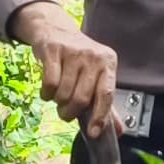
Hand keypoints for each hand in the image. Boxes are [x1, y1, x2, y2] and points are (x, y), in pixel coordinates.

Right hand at [8, 0, 119, 134]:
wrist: (56, 30)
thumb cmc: (79, 60)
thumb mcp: (96, 76)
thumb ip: (106, 104)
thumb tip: (117, 130)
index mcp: (108, 64)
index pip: (106, 95)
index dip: (100, 117)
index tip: (93, 133)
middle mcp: (93, 56)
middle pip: (82, 98)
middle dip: (70, 112)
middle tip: (66, 113)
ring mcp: (73, 52)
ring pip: (64, 93)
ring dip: (58, 103)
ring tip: (58, 97)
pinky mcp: (53, 50)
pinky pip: (49, 83)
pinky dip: (46, 94)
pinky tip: (48, 91)